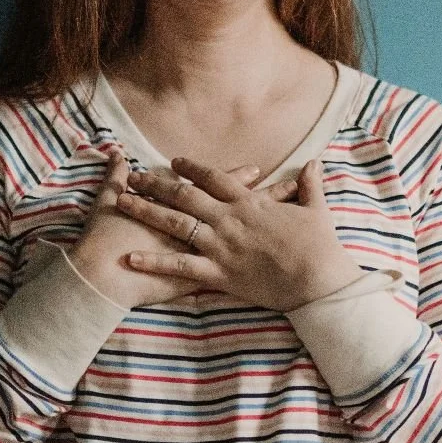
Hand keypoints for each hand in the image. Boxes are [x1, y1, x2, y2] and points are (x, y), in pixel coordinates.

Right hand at [69, 153, 268, 307]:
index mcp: (182, 209)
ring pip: (243, 244)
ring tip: (288, 231)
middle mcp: (198, 229)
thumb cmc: (104, 237)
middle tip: (288, 190)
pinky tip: (266, 278)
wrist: (103, 272)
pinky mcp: (197, 280)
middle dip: (264, 201)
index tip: (257, 170)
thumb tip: (114, 156)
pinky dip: (245, 277)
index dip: (237, 178)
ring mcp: (202, 255)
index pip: (216, 187)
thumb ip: (114, 178)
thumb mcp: (107, 201)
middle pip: (238, 212)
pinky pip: (229, 278)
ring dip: (266, 236)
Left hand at [116, 156, 361, 310]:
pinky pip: (179, 265)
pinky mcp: (219, 272)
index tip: (173, 162)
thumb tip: (315, 163)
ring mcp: (221, 245)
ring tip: (121, 203)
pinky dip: (154, 261)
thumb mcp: (317, 210)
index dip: (192, 168)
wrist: (319, 280)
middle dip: (156, 184)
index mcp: (250, 203)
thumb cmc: (320, 247)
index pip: (215, 178)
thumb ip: (311, 185)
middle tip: (133, 177)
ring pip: (176, 223)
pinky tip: (130, 257)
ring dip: (146, 211)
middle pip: (185, 195)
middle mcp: (230, 219)